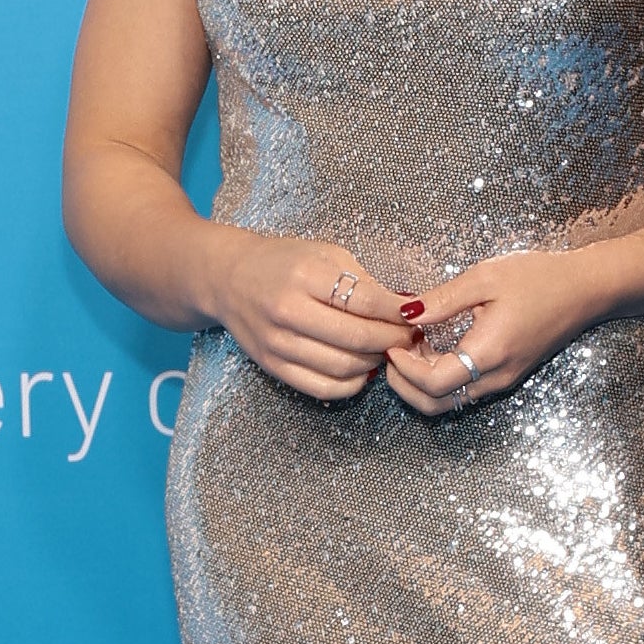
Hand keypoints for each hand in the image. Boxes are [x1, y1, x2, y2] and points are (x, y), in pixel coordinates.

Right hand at [208, 228, 413, 401]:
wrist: (229, 279)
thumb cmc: (283, 262)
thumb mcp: (325, 255)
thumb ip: (363, 282)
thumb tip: (405, 307)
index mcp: (305, 276)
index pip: (363, 301)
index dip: (396, 311)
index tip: (414, 313)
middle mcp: (288, 311)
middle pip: (356, 338)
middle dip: (392, 340)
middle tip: (408, 336)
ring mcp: (278, 344)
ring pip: (342, 367)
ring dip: (374, 363)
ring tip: (385, 350)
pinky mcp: (273, 367)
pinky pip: (322, 388)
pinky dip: (351, 384)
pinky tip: (362, 370)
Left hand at [384, 248, 601, 416]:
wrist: (585, 289)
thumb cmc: (540, 278)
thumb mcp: (486, 277)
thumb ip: (443, 299)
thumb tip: (407, 313)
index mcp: (489, 352)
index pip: (433, 384)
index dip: (404, 370)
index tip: (390, 344)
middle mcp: (496, 376)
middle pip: (437, 404)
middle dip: (405, 385)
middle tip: (390, 353)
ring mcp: (504, 379)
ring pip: (450, 400)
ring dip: (422, 382)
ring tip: (410, 346)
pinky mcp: (508, 374)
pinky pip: (466, 389)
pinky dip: (441, 378)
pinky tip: (434, 347)